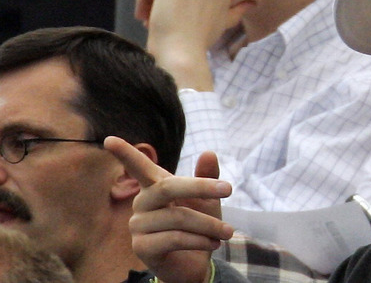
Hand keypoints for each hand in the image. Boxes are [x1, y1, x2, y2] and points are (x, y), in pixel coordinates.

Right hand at [104, 137, 233, 282]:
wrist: (195, 264)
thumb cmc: (199, 226)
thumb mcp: (207, 201)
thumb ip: (207, 177)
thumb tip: (209, 153)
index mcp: (154, 187)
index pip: (138, 167)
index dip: (125, 153)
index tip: (109, 139)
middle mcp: (141, 203)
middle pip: (167, 187)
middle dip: (200, 187)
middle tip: (228, 189)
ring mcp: (138, 226)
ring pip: (178, 217)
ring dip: (209, 224)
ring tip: (227, 232)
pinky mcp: (142, 248)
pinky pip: (175, 238)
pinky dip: (200, 240)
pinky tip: (213, 244)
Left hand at [135, 0, 252, 90]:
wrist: (184, 54)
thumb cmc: (199, 43)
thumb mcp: (222, 24)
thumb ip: (236, 11)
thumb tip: (252, 3)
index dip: (181, 1)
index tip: (178, 20)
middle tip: (164, 21)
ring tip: (151, 18)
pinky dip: (142, 0)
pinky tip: (145, 17)